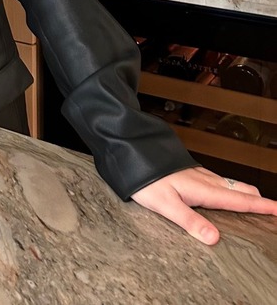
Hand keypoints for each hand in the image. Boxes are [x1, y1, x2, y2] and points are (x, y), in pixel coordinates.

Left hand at [131, 165, 276, 244]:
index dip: (261, 206)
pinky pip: (217, 180)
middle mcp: (204, 180)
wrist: (129, 152)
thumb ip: (189, 221)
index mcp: (203, 189)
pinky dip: (229, 188)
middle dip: (258, 199)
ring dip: (244, 193)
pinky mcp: (189, 172)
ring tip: (255, 203)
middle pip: (239, 189)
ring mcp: (197, 174)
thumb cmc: (145, 178)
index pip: (238, 200)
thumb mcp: (165, 203)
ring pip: (228, 183)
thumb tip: (214, 239)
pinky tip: (223, 193)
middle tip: (273, 210)